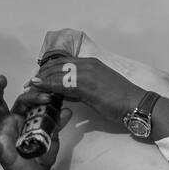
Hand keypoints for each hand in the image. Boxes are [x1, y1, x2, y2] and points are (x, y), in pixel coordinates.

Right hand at [0, 74, 71, 169]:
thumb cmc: (41, 153)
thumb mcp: (51, 138)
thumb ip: (56, 125)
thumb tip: (67, 111)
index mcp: (20, 117)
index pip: (23, 101)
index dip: (33, 97)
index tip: (47, 96)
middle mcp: (7, 122)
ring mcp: (1, 135)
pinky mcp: (0, 151)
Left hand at [28, 55, 143, 123]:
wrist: (139, 106)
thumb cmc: (123, 103)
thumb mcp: (98, 93)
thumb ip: (82, 90)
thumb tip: (66, 93)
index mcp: (91, 64)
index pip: (64, 63)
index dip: (49, 70)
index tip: (39, 78)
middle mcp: (87, 64)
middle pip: (57, 65)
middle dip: (42, 74)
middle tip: (29, 83)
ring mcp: (86, 71)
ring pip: (57, 72)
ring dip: (42, 79)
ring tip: (30, 86)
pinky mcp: (86, 83)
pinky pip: (62, 82)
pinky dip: (49, 85)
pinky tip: (39, 87)